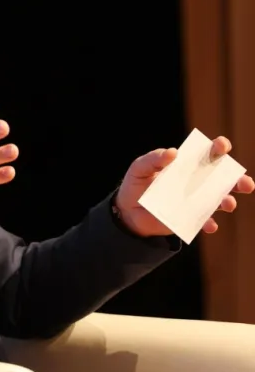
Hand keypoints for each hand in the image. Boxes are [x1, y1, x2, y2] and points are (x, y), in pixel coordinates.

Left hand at [114, 136, 254, 236]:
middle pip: (225, 179)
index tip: (221, 146)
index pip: (209, 153)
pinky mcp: (191, 219)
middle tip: (244, 182)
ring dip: (228, 202)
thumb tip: (173, 152)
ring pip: (221, 201)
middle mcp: (199, 182)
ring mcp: (197, 201)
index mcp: (189, 165)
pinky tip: (209, 224)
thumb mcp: (139, 168)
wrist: (128, 212)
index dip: (219, 147)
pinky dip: (210, 223)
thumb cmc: (137, 184)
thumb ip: (153, 159)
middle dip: (238, 179)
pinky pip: (205, 222)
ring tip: (228, 204)